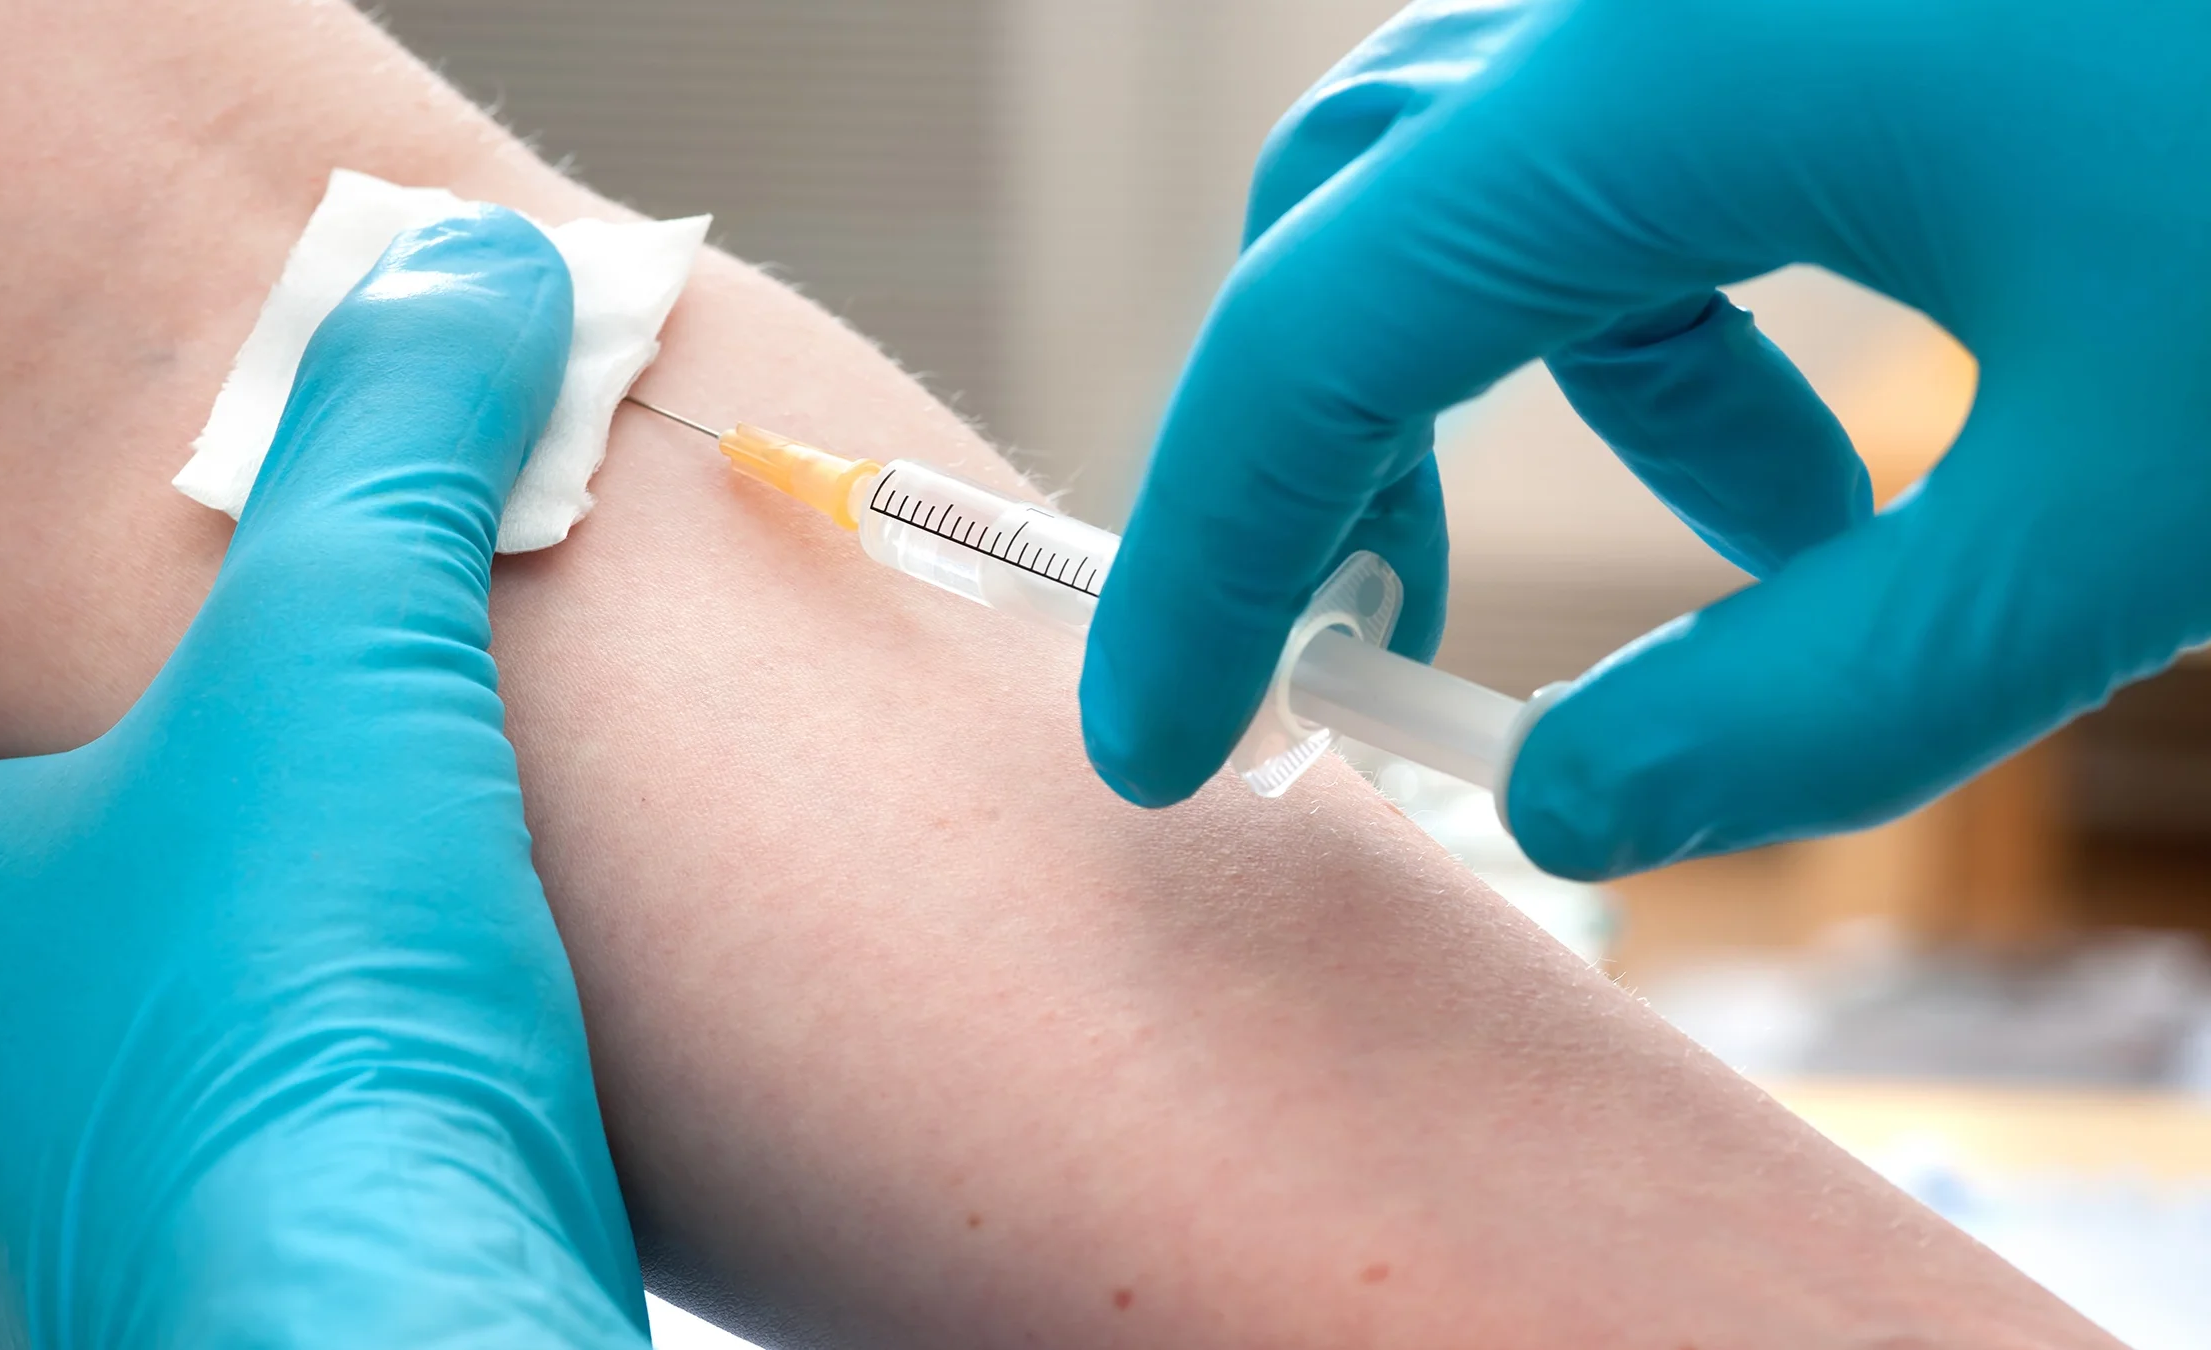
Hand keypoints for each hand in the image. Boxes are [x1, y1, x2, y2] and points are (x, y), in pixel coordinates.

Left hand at [0, 212, 651, 1346]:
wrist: (405, 1325)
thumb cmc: (308, 1007)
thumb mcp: (353, 647)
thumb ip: (396, 444)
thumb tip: (470, 268)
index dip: (127, 638)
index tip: (268, 596)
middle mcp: (7, 1060)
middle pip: (131, 857)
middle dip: (268, 785)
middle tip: (416, 712)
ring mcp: (132, 1182)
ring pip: (239, 1002)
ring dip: (356, 935)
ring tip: (492, 867)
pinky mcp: (273, 1264)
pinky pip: (338, 1116)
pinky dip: (419, 1058)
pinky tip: (524, 1032)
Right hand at [1081, 0, 2210, 876]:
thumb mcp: (2133, 507)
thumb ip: (1823, 703)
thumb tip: (1585, 823)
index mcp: (1676, 69)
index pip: (1312, 338)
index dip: (1206, 557)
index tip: (1163, 741)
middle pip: (1356, 221)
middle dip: (1336, 453)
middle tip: (1382, 653)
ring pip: (1506, 178)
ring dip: (1554, 392)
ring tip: (1756, 552)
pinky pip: (1649, 139)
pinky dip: (1676, 306)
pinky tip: (1840, 424)